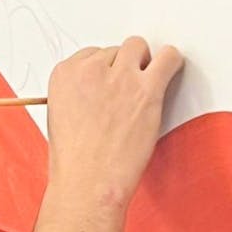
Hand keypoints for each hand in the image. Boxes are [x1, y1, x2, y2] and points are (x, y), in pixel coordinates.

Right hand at [47, 37, 184, 209]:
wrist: (88, 183)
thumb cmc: (74, 161)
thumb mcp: (59, 117)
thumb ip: (79, 93)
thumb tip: (101, 87)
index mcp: (64, 74)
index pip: (91, 54)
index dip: (104, 72)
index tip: (109, 88)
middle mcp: (91, 70)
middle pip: (116, 50)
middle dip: (123, 68)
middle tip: (126, 94)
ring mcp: (120, 77)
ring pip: (138, 47)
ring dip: (143, 64)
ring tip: (144, 88)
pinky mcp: (146, 89)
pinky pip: (168, 57)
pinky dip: (171, 62)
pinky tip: (168, 74)